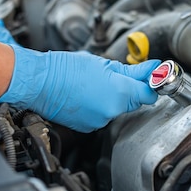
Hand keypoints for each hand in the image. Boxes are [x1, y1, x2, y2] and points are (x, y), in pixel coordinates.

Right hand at [0, 46, 159, 131]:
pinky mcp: (89, 126)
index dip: (152, 84)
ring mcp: (99, 121)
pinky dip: (100, 106)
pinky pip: (103, 115)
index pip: (149, 93)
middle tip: (117, 75)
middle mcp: (111, 111)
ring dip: (113, 97)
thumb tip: (151, 69)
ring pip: (117, 108)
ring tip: (96, 84)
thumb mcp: (102, 63)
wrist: (38, 83)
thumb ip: (131, 70)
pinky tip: (87, 94)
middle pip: (134, 101)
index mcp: (118, 93)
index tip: (152, 77)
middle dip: (130, 89)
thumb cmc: (64, 69)